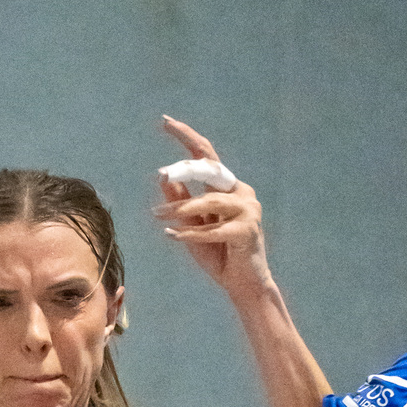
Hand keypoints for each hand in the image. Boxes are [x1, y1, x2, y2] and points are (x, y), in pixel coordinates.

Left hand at [157, 116, 270, 299]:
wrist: (242, 285)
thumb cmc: (218, 254)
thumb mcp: (192, 226)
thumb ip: (181, 203)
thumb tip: (164, 178)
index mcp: (229, 188)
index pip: (207, 156)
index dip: (187, 137)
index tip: (165, 121)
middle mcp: (241, 193)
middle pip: (209, 172)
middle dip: (183, 171)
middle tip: (160, 174)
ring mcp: (248, 210)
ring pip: (207, 202)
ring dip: (179, 210)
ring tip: (157, 216)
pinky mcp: (247, 231)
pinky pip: (212, 229)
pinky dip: (191, 234)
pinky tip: (172, 235)